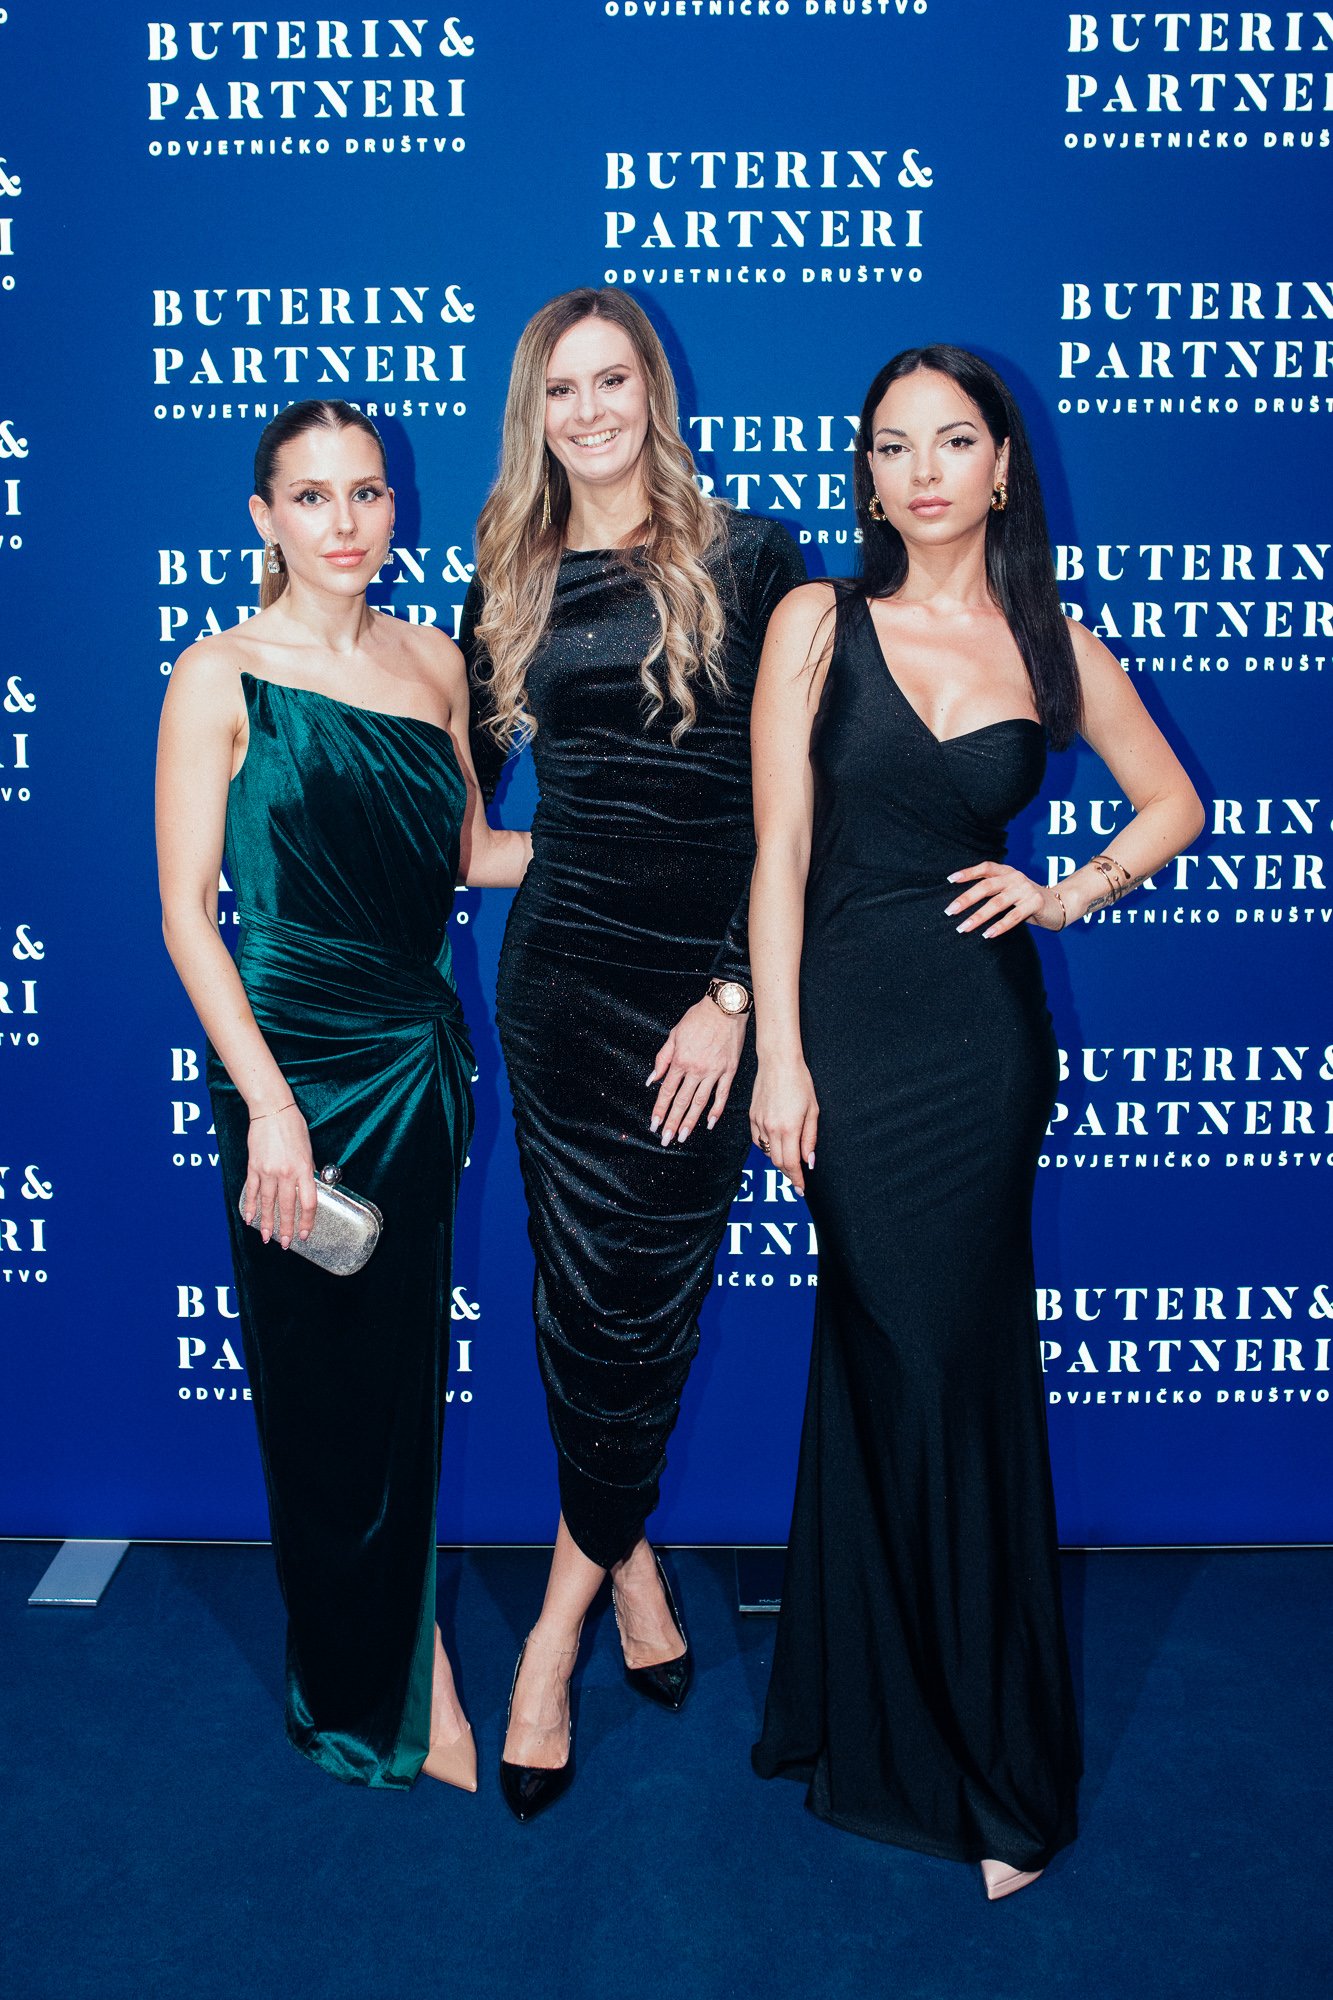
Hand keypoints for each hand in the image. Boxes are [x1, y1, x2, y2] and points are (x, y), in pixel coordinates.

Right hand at [242, 1102, 316, 1249]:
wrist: (272, 1110)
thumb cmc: (293, 1126)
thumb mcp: (308, 1149)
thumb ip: (306, 1171)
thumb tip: (306, 1189)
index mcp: (303, 1169)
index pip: (308, 1203)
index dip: (307, 1221)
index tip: (304, 1234)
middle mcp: (285, 1172)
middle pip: (287, 1207)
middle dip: (286, 1228)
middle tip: (284, 1243)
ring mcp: (267, 1171)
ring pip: (267, 1203)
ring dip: (267, 1222)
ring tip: (266, 1237)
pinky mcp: (253, 1167)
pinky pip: (251, 1191)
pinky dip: (250, 1206)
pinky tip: (249, 1218)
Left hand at [647, 997, 747, 1144]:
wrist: (725, 1008)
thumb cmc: (698, 1018)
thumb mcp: (674, 1034)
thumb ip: (662, 1058)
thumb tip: (652, 1079)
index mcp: (680, 1061)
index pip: (667, 1091)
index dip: (659, 1109)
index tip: (654, 1124)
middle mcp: (695, 1069)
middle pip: (681, 1101)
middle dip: (671, 1122)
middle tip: (665, 1139)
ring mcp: (713, 1072)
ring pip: (700, 1102)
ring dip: (690, 1121)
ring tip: (682, 1136)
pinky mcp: (729, 1071)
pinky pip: (722, 1095)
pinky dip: (716, 1110)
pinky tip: (709, 1123)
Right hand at [750, 1058, 818, 1195]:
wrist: (778, 1062)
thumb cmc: (799, 1082)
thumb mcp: (812, 1111)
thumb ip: (810, 1138)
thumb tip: (809, 1161)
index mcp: (788, 1128)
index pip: (790, 1163)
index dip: (796, 1179)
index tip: (801, 1189)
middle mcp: (771, 1128)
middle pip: (777, 1162)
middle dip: (788, 1173)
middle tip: (797, 1180)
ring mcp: (759, 1123)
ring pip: (766, 1152)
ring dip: (778, 1160)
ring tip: (789, 1161)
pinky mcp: (752, 1116)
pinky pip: (758, 1140)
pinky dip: (766, 1147)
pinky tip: (776, 1143)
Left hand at [945, 863, 1064, 938]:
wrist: (1060, 903)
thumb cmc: (1027, 900)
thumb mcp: (1009, 890)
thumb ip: (992, 891)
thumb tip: (961, 903)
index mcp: (1007, 872)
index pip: (985, 868)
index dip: (968, 872)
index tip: (950, 880)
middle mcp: (1015, 877)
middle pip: (986, 887)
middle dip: (966, 899)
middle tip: (950, 911)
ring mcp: (1026, 889)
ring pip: (997, 903)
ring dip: (978, 917)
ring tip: (963, 928)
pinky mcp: (1035, 902)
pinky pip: (1014, 916)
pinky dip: (999, 926)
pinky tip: (988, 935)